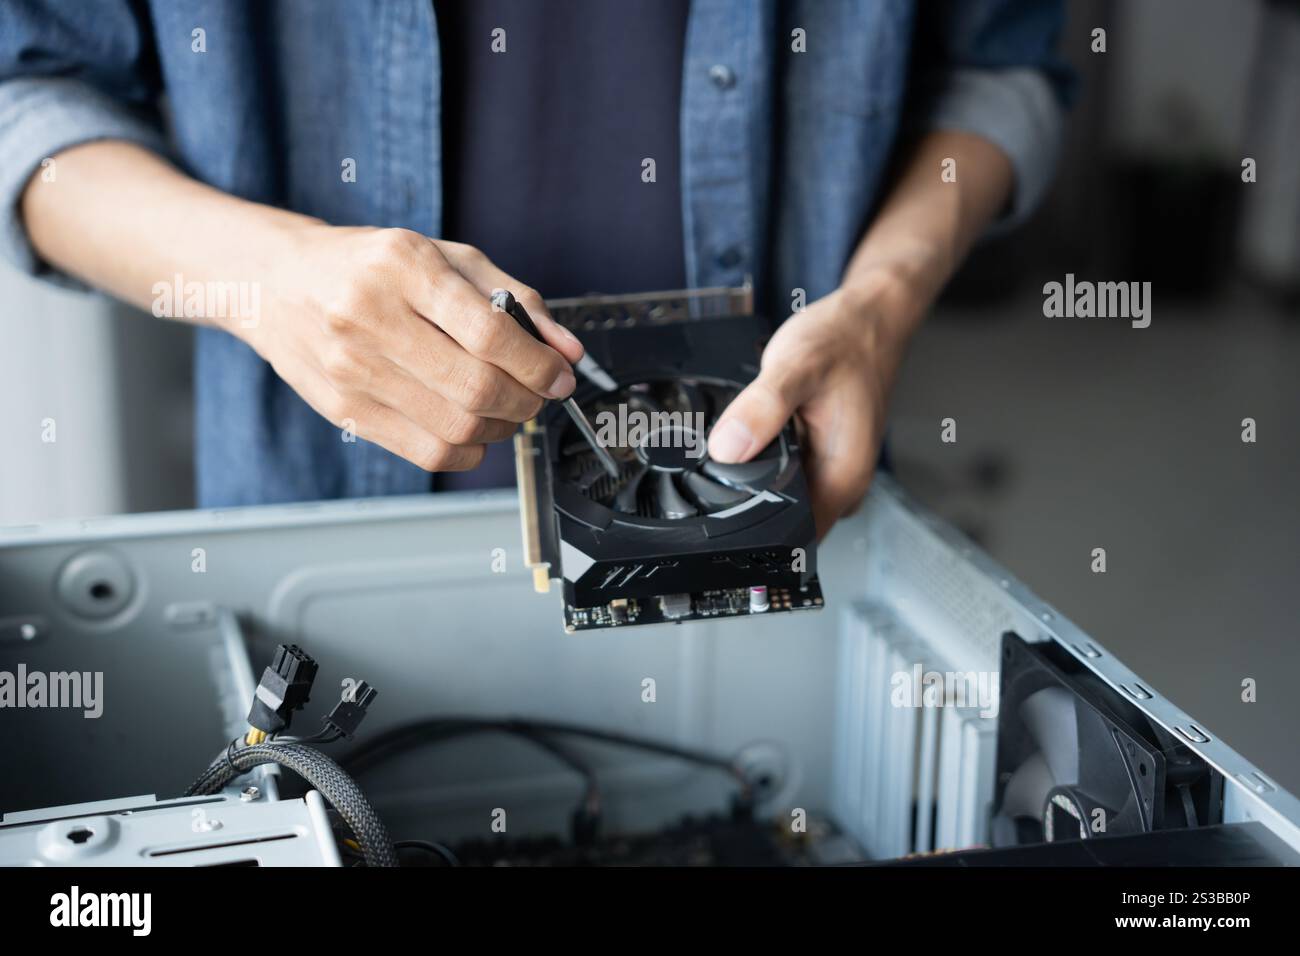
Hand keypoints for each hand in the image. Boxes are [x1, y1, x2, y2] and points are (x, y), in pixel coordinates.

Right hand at [238, 224, 582, 470]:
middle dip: (527, 401)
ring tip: (507, 408)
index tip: (559, 376)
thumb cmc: (370, 266)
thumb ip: (516, 299)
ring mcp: (352, 368)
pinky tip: (473, 429)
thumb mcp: (447, 258)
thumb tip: (568, 351)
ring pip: (456, 426)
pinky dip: (468, 449)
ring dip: (501, 428)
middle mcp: (371, 315)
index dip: (539, 365)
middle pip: (477, 388)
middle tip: (537, 394)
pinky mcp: (344, 410)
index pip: (490, 333)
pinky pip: (427, 451)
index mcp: (403, 266)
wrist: (276, 283)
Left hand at [706, 277, 915, 536]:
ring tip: (742, 440)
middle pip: (785, 523)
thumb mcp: (796, 367)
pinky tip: (755, 432)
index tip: (722, 519)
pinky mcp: (820, 456)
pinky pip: (784, 474)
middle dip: (748, 505)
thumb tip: (727, 449)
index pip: (796, 540)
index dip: (756, 536)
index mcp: (843, 477)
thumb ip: (762, 410)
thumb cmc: (845, 341)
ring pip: (782, 497)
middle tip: (723, 466)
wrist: (867, 319)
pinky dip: (763, 459)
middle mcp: (842, 481)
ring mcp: (831, 471)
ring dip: (755, 480)